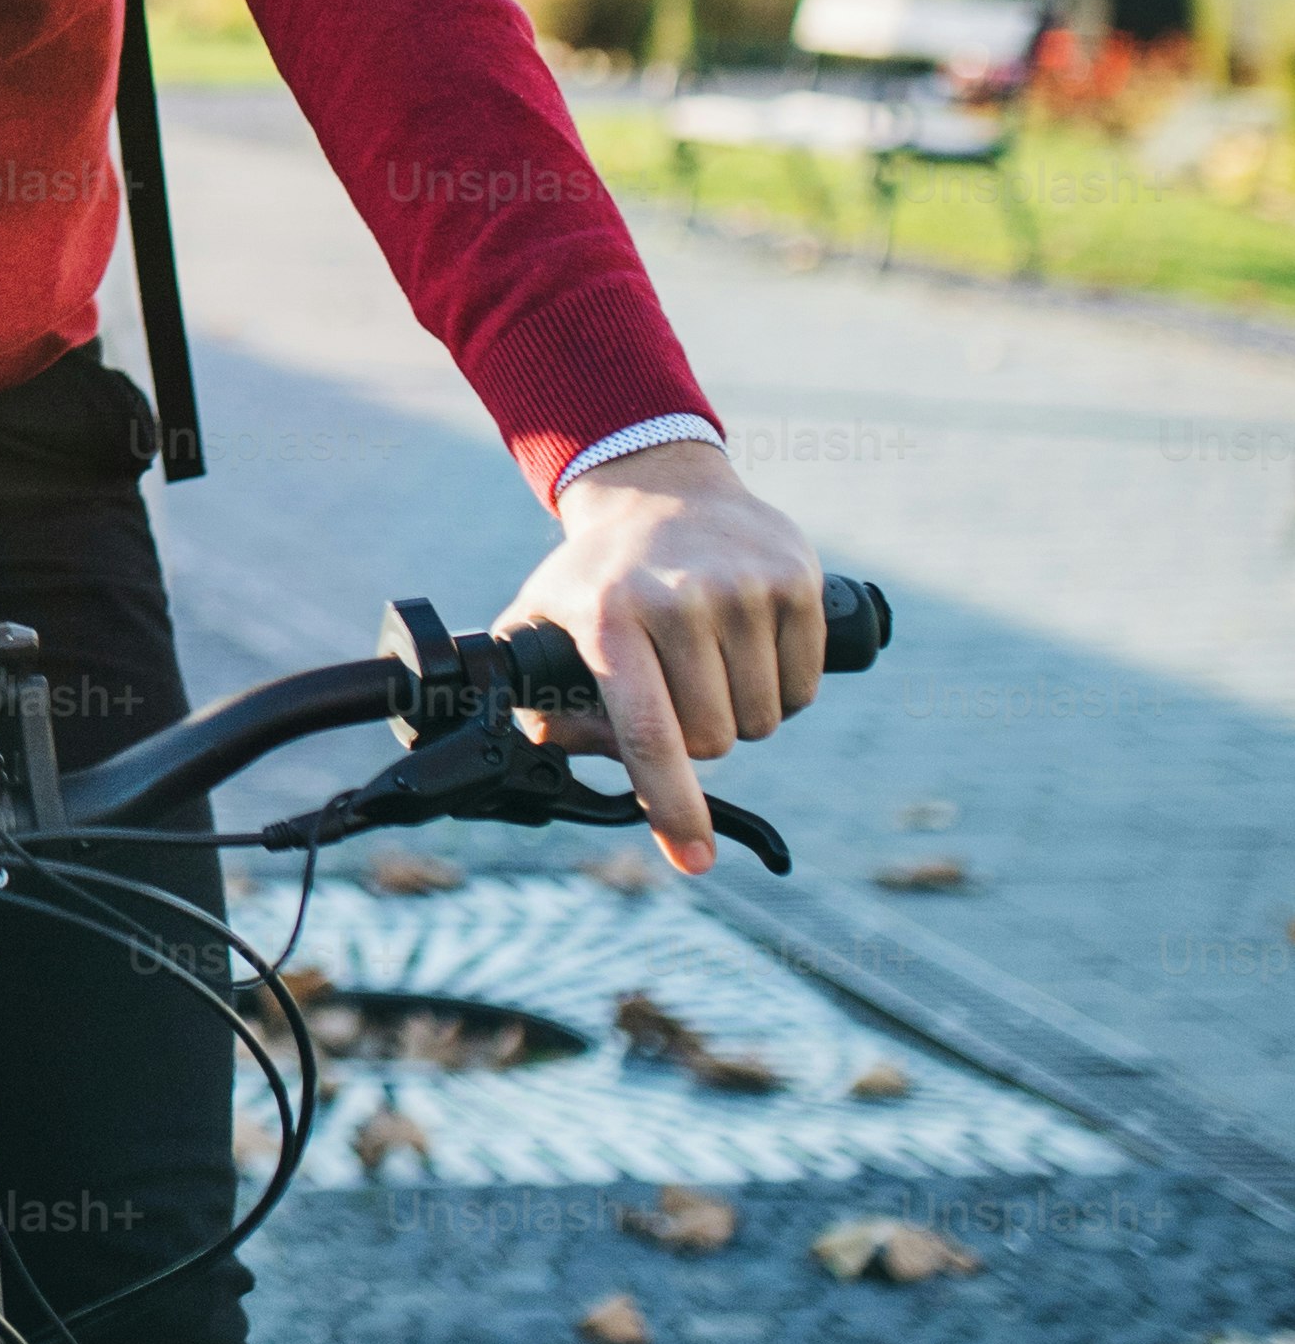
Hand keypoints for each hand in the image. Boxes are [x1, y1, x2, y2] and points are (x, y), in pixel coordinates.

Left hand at [492, 441, 824, 874]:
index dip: (673, 806)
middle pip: (715, 739)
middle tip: (675, 696)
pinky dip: (782, 689)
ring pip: (764, 719)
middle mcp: (680, 601)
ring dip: (740, 715)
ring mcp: (744, 588)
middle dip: (698, 740)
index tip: (693, 859)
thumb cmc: (597, 572)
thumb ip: (537, 694)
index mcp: (609, 617)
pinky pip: (805, 687)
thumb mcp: (542, 619)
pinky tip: (747, 650)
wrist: (657, 484)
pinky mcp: (796, 581)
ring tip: (707, 666)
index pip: (652, 735)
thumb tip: (556, 751)